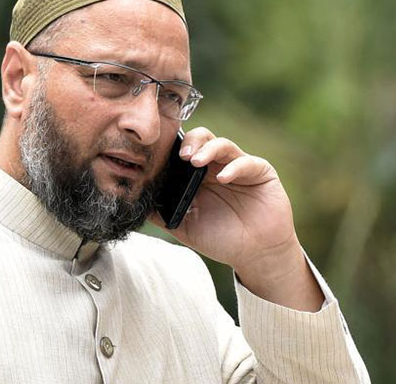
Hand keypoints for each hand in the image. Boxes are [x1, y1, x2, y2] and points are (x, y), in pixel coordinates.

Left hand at [150, 127, 323, 310]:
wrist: (254, 255)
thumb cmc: (221, 239)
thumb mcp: (185, 226)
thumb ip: (162, 212)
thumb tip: (135, 200)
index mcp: (199, 176)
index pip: (185, 150)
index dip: (174, 148)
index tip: (161, 155)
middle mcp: (218, 166)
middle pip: (203, 139)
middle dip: (190, 142)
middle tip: (181, 155)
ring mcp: (240, 167)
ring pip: (223, 144)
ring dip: (208, 149)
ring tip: (195, 161)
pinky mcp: (261, 172)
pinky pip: (247, 162)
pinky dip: (234, 167)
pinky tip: (223, 178)